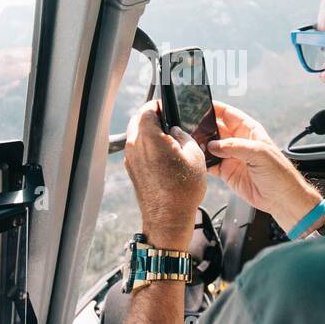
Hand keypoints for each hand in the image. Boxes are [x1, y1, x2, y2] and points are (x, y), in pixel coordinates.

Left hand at [123, 100, 206, 248]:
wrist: (168, 218)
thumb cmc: (182, 189)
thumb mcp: (194, 154)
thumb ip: (184, 135)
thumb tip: (177, 131)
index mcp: (147, 137)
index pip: (147, 109)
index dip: (159, 105)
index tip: (168, 107)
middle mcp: (134, 146)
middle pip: (139, 121)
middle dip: (152, 118)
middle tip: (170, 121)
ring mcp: (130, 159)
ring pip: (136, 136)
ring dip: (149, 133)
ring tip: (169, 139)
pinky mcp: (132, 171)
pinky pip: (137, 151)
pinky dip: (147, 148)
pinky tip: (164, 155)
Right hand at [206, 103, 322, 233]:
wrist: (281, 198)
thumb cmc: (279, 173)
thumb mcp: (259, 153)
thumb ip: (235, 147)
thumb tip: (213, 145)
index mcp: (249, 130)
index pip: (229, 114)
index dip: (215, 108)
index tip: (201, 105)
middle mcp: (238, 142)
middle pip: (216, 129)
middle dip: (204, 127)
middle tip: (191, 128)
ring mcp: (232, 157)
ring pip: (211, 146)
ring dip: (202, 145)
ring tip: (193, 145)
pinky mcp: (227, 172)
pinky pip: (211, 164)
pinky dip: (203, 162)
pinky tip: (198, 160)